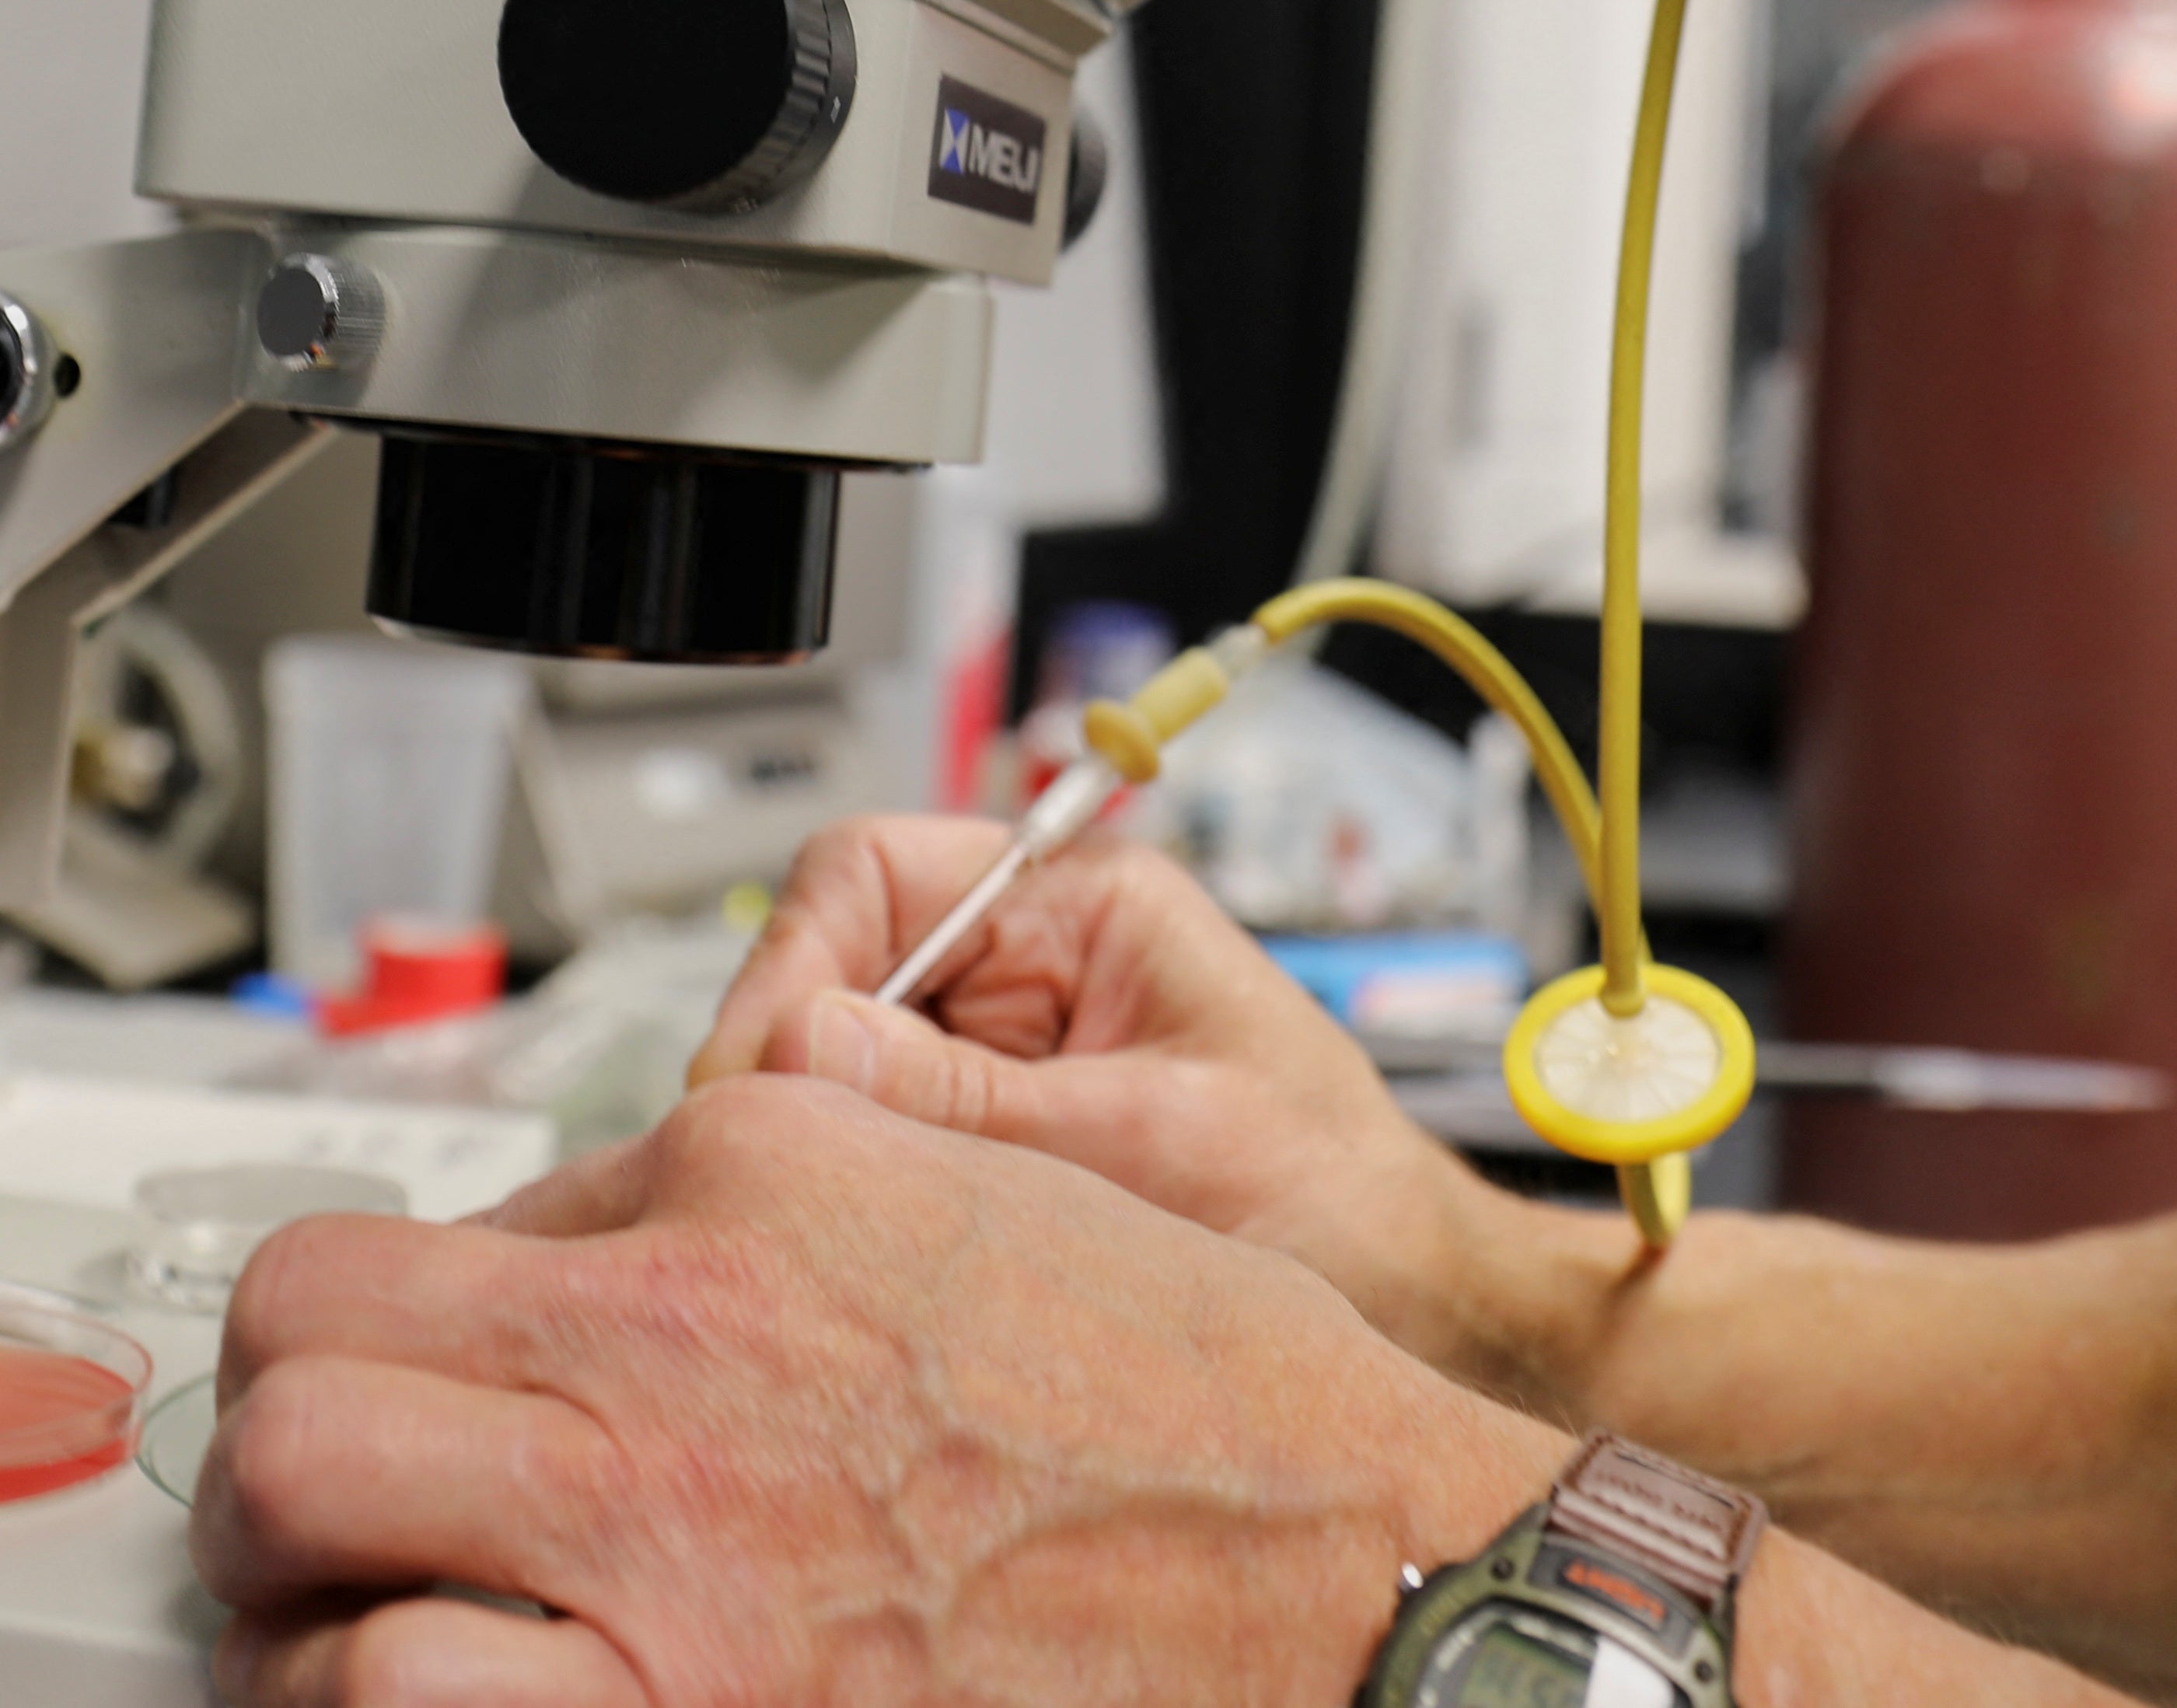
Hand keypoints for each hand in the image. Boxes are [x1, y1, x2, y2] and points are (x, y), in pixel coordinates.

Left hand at [197, 1070, 1565, 1705]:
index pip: (448, 1220)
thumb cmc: (1219, 1430)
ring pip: (291, 1503)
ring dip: (299, 1583)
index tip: (449, 1395)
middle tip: (335, 1503)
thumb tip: (592, 1258)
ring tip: (355, 1629)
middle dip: (292, 1425)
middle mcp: (675, 1325)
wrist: (1356, 1596)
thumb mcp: (992, 1209)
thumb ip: (769, 1211)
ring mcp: (660, 1533)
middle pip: (306, 1333)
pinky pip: (383, 1700)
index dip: (430, 1328)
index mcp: (757, 1175)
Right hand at [689, 815, 1532, 1380]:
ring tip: (825, 1222)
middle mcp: (1027, 963)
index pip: (872, 872)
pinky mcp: (990, 1142)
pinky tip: (863, 1252)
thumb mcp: (1151, 1139)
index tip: (764, 1068)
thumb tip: (803, 1045)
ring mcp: (1000, 1056)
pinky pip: (880, 1144)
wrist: (1412, 1304)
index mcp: (1083, 904)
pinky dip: (854, 1192)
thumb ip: (974, 1102)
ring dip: (821, 1136)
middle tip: (769, 1170)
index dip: (796, 960)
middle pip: (831, 968)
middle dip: (790, 1062)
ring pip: (838, 1065)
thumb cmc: (1335, 1197)